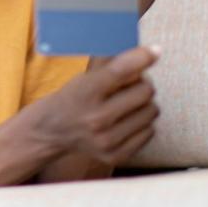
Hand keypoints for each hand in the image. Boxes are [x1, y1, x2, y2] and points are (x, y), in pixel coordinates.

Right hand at [25, 45, 160, 168]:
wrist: (52, 131)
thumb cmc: (73, 96)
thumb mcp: (85, 76)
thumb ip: (112, 63)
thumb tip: (147, 50)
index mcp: (85, 92)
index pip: (121, 70)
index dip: (142, 57)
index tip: (155, 51)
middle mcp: (96, 119)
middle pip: (145, 91)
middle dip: (143, 83)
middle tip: (133, 83)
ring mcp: (107, 140)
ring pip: (151, 111)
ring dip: (144, 104)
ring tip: (128, 103)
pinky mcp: (116, 156)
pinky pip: (150, 131)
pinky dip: (142, 123)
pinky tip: (126, 120)